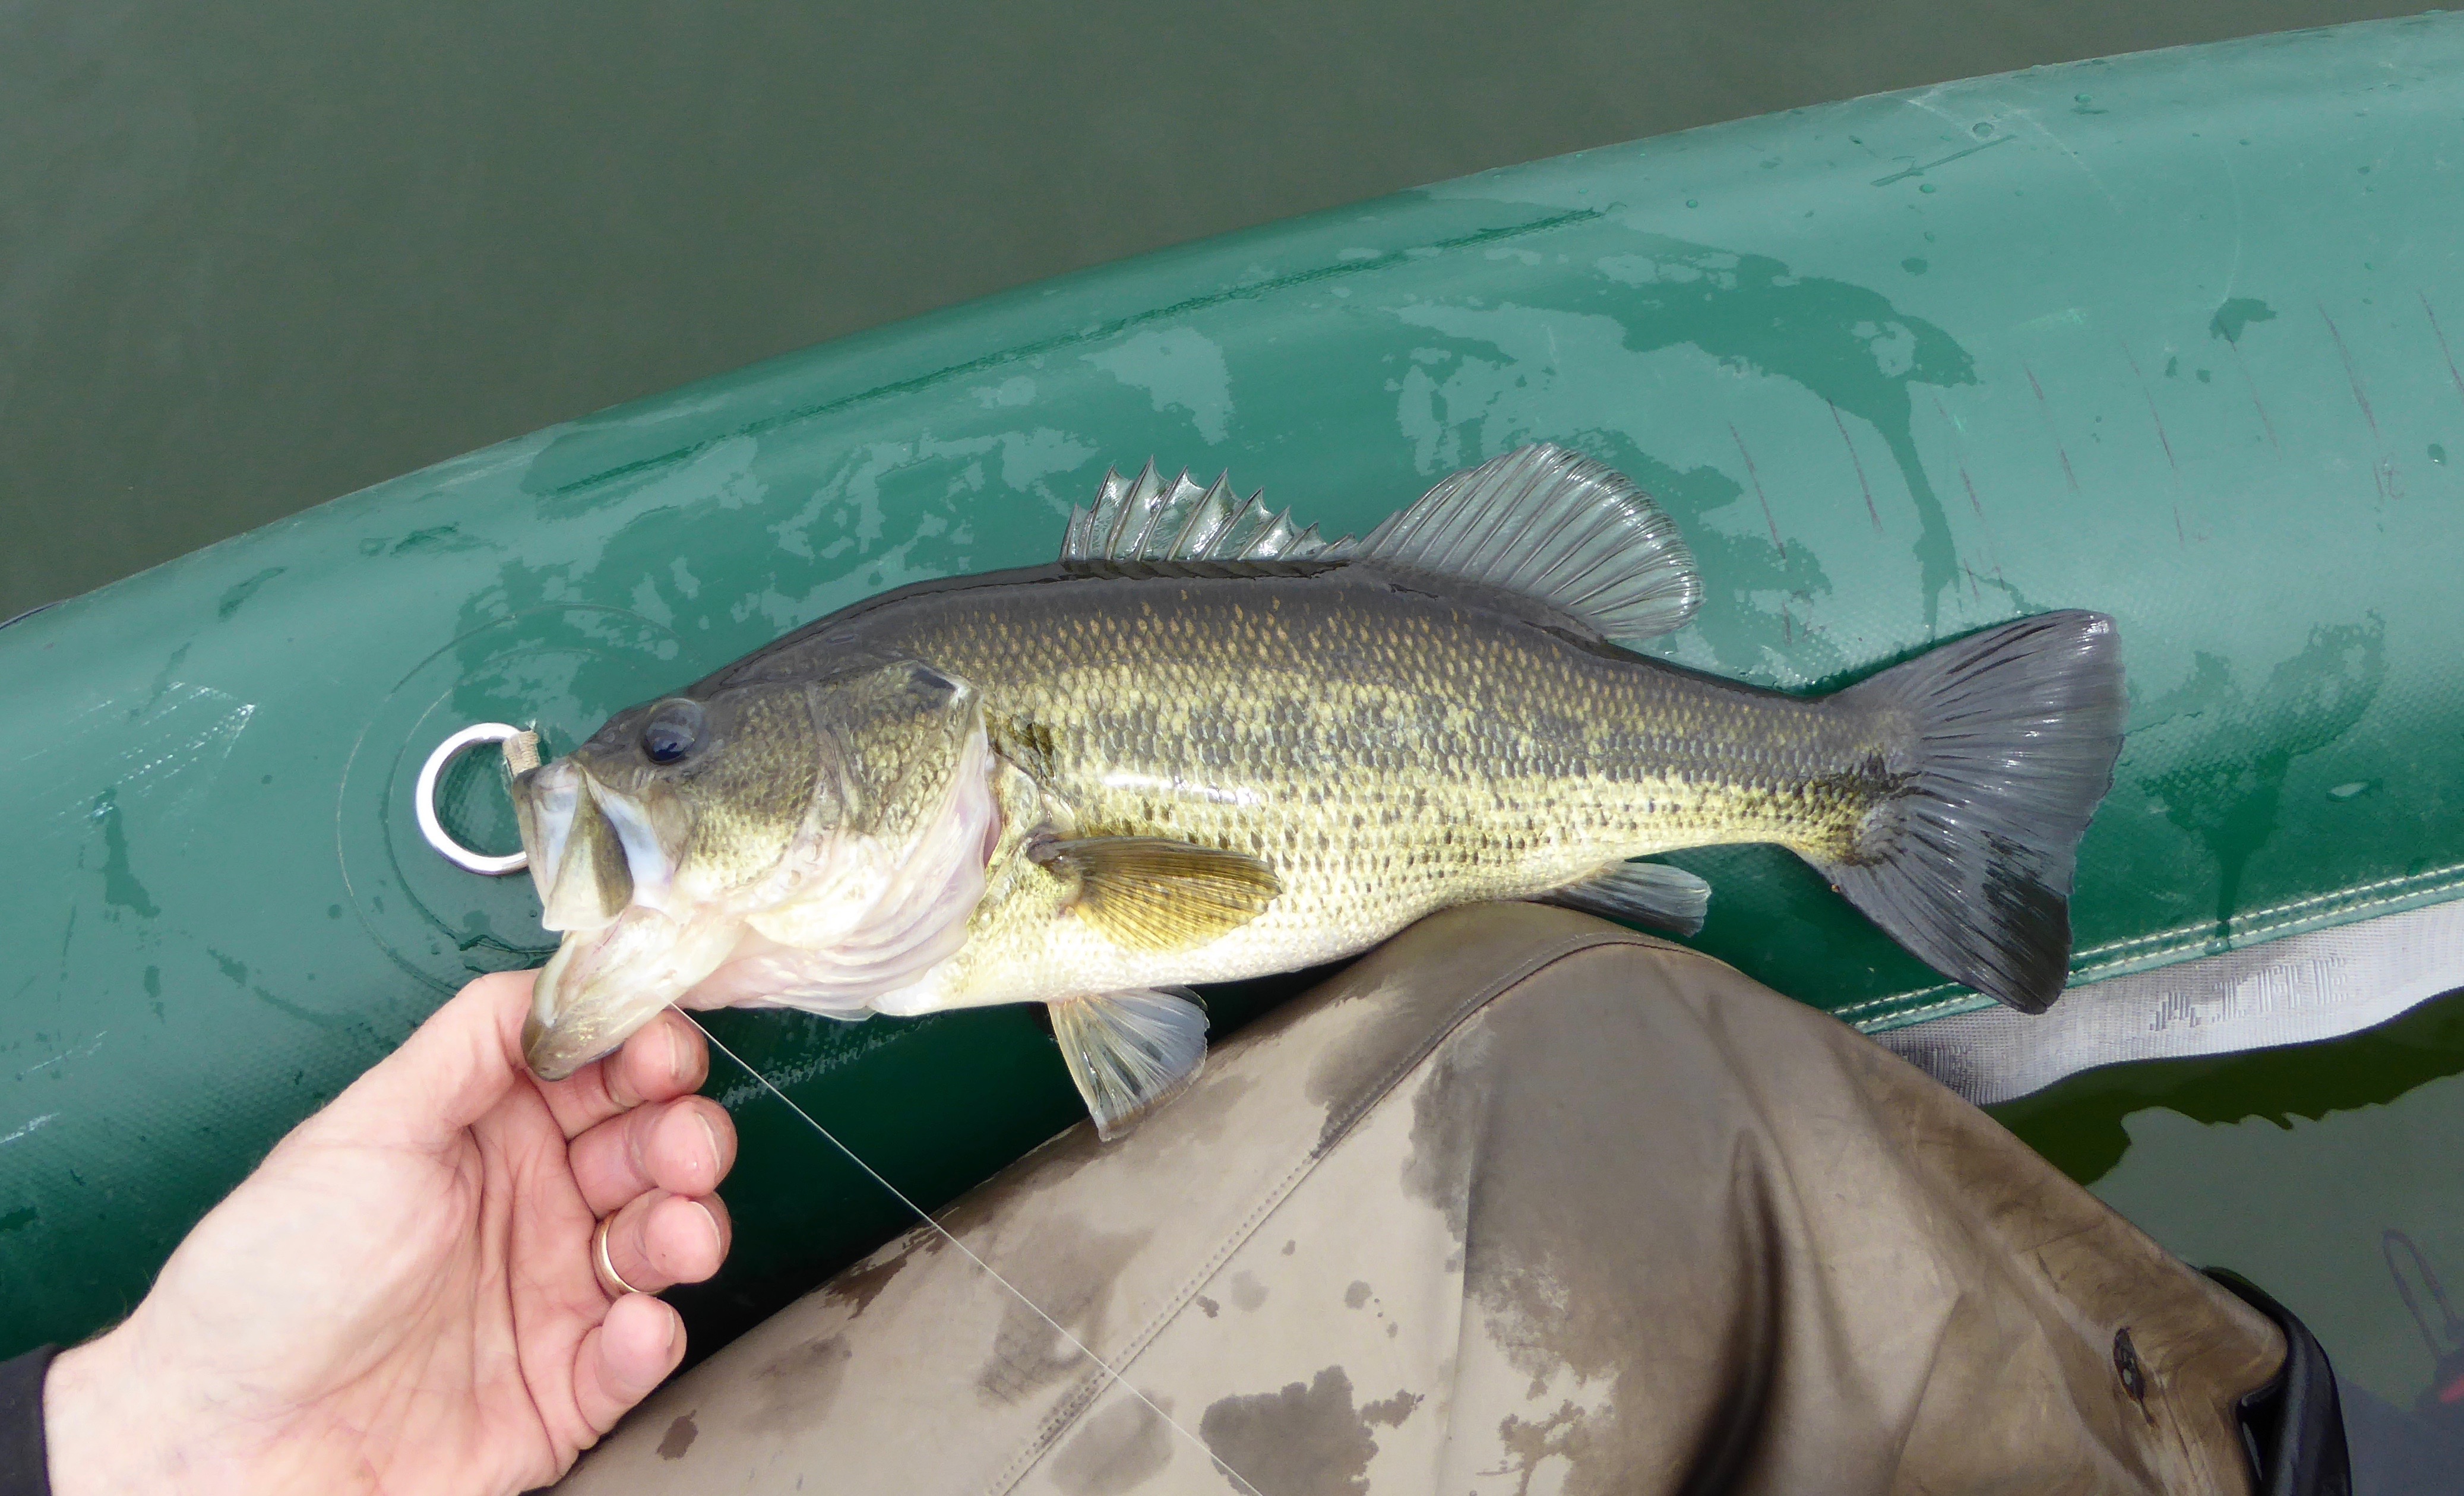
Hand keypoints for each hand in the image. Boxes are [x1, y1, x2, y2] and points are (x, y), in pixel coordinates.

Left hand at [43, 971, 736, 1494]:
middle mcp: (528, 1206)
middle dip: (683, 1135)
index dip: (643, 1052)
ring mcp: (550, 1296)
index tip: (665, 1052)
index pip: (596, 1071)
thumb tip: (553, 979)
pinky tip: (635, 1326)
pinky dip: (651, 1339)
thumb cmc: (268, 1282)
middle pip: (647, 1147)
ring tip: (677, 1237)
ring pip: (662, 1242)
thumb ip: (467, 1046)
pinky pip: (634, 1357)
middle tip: (682, 1145)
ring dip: (688, 1227)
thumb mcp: (363, 1130)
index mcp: (484, 1135)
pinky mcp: (560, 1389)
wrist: (225, 1445)